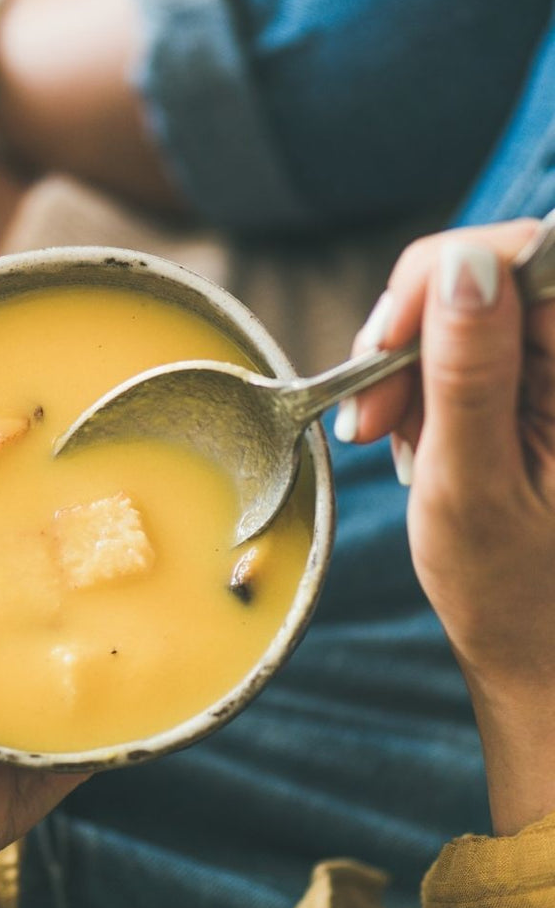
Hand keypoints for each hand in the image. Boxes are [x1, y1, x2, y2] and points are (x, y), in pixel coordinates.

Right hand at [340, 218, 554, 833]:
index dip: (440, 283)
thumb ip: (469, 372)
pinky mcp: (533, 386)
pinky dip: (420, 392)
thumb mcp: (471, 483)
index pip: (526, 258)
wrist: (538, 649)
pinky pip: (462, 354)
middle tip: (370, 419)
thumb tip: (462, 263)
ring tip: (397, 444)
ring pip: (462, 317)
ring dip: (407, 373)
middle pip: (485, 281)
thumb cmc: (512, 590)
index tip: (380, 351)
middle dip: (410, 341)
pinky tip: (418, 443)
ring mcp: (552, 374)